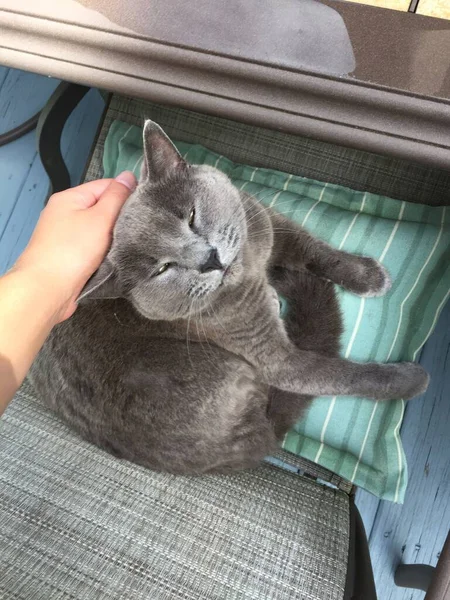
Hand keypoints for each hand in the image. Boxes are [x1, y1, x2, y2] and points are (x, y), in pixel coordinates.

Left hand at [13, 172, 135, 321]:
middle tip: (140, 229)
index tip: (145, 208)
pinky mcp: (70, 257)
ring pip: (100, 231)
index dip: (126, 194)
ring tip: (130, 245)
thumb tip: (129, 175)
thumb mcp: (100, 217)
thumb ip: (117, 197)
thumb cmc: (73, 250)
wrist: (47, 290)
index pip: (106, 186)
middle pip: (102, 209)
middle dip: (121, 219)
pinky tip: (116, 259)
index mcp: (70, 198)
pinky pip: (94, 249)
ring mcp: (66, 237)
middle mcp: (66, 214)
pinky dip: (105, 253)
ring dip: (114, 239)